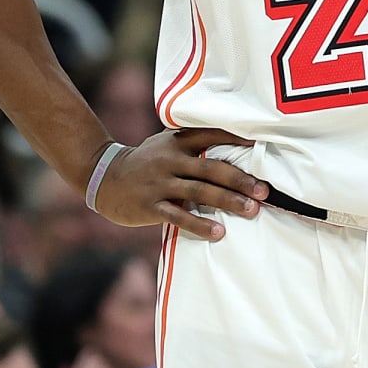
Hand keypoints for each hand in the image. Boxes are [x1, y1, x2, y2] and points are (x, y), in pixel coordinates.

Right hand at [91, 128, 268, 241]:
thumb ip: (193, 145)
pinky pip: (179, 216)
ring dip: (228, 201)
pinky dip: (200, 224)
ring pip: (199, 192)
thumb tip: (234, 148)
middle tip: (264, 191)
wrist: (104, 177)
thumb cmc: (146, 162)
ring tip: (251, 210)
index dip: (237, 140)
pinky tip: (218, 232)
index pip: (211, 136)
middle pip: (211, 168)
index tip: (261, 148)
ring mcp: (159, 183)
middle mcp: (170, 159)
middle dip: (240, 180)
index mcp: (177, 141)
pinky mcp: (150, 206)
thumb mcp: (165, 145)